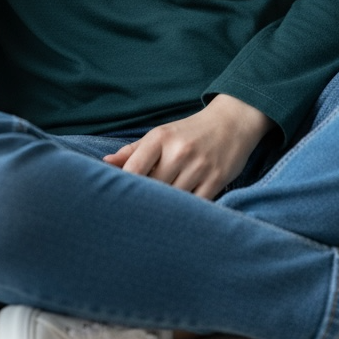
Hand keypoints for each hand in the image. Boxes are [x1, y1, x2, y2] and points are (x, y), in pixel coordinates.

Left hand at [103, 94, 274, 199]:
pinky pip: (195, 204)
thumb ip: (133, 150)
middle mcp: (179, 150)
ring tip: (155, 216)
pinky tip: (179, 214)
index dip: (123, 188)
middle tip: (135, 213)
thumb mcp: (161, 134)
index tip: (116, 201)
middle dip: (145, 200)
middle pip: (153, 187)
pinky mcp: (216, 179)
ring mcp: (199, 166)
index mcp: (160, 138)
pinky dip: (186, 212)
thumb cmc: (190, 132)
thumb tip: (106, 163)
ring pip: (173, 199)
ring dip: (165, 209)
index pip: (134, 168)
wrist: (232, 122)